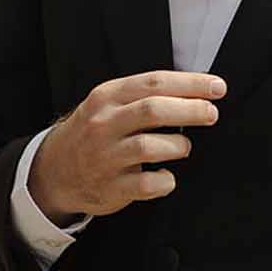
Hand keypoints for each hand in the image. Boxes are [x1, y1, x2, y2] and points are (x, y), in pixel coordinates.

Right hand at [27, 69, 225, 220]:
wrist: (54, 171)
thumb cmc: (94, 133)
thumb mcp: (109, 104)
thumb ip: (144, 95)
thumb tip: (196, 91)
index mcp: (107, 97)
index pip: (154, 83)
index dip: (190, 84)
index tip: (217, 87)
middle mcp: (103, 124)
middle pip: (153, 110)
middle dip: (190, 110)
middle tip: (211, 113)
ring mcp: (105, 157)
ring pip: (151, 146)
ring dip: (178, 145)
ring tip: (183, 146)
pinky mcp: (111, 188)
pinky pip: (148, 185)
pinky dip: (166, 181)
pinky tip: (166, 176)